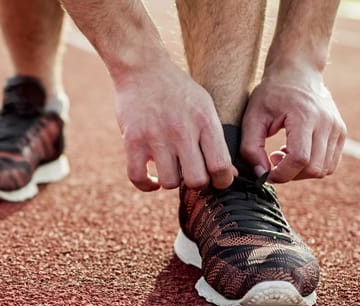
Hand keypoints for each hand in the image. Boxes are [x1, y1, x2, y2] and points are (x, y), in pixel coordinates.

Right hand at [115, 59, 236, 191]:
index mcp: (204, 122)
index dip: (222, 181)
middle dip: (197, 184)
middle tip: (192, 175)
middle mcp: (182, 131)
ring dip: (171, 181)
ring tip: (170, 169)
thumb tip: (227, 174)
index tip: (217, 180)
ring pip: (169, 182)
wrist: (143, 68)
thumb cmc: (177, 90)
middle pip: (196, 180)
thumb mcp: (204, 107)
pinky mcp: (132, 140)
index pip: (220, 166)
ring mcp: (155, 137)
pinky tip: (152, 179)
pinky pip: (138, 177)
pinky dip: (147, 184)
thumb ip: (215, 140)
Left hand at [241, 66, 345, 182]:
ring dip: (302, 171)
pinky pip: (331, 163)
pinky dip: (313, 165)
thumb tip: (261, 174)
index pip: (300, 158)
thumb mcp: (252, 118)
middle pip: (314, 168)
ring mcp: (337, 128)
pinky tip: (296, 151)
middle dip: (290, 174)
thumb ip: (251, 148)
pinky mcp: (341, 132)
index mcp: (305, 117)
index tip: (266, 172)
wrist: (298, 72)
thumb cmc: (272, 93)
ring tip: (284, 154)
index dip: (282, 173)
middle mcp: (327, 123)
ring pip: (324, 169)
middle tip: (273, 159)